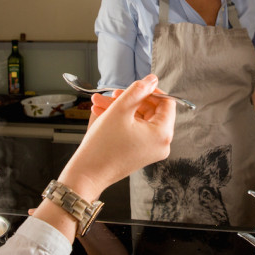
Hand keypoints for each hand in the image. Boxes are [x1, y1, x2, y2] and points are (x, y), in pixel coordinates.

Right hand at [59, 74, 174, 201]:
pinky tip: (101, 113)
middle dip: (129, 99)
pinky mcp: (139, 153)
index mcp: (163, 134)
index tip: (135, 85)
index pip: (167, 103)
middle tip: (111, 94)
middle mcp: (161, 144)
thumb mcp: (120, 110)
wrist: (87, 174)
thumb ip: (137, 90)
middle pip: (150, 111)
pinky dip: (120, 121)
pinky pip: (134, 130)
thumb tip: (152, 79)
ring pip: (139, 119)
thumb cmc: (103, 145)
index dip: (151, 90)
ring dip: (120, 108)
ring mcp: (150, 150)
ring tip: (98, 103)